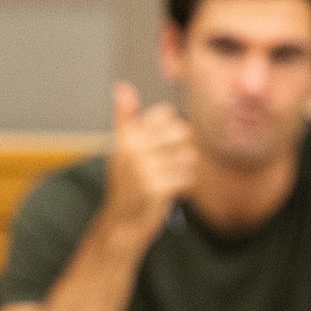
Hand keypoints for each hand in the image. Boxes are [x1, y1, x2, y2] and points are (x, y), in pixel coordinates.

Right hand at [100, 81, 197, 240]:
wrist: (122, 222)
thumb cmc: (126, 183)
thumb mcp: (122, 149)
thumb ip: (125, 119)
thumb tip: (122, 87)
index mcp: (127, 136)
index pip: (164, 113)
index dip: (170, 126)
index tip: (160, 144)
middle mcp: (134, 150)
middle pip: (182, 131)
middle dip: (183, 146)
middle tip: (171, 161)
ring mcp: (145, 170)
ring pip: (189, 155)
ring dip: (185, 168)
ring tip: (170, 176)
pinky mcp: (157, 189)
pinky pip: (188, 177)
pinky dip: (185, 186)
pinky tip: (172, 191)